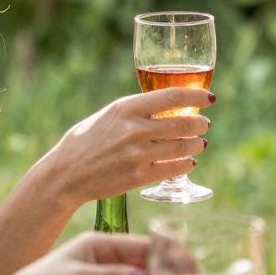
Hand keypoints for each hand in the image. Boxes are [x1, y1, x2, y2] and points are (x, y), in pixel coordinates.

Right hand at [39, 90, 213, 208]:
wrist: (65, 175)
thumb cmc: (85, 141)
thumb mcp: (107, 115)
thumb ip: (134, 111)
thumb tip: (165, 108)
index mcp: (126, 108)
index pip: (172, 97)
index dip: (196, 97)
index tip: (209, 99)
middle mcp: (134, 130)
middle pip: (183, 124)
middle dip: (200, 124)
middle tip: (205, 124)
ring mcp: (137, 154)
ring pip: (182, 147)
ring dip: (197, 145)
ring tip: (200, 143)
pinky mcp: (138, 177)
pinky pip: (173, 169)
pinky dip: (186, 164)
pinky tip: (188, 162)